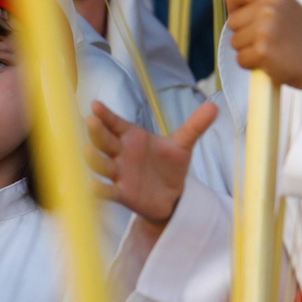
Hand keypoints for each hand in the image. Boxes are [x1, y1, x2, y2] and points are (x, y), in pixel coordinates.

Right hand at [86, 100, 218, 226]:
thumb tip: (215, 106)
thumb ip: (195, 126)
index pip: (115, 123)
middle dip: (97, 132)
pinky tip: (93, 186)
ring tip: (86, 150)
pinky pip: (108, 191)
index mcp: (131, 137)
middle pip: (104, 141)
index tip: (95, 105)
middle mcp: (121, 154)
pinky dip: (100, 190)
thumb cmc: (169, 166)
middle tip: (91, 121)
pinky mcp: (122, 194)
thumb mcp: (182, 145)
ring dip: (93, 158)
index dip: (105, 115)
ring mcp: (119, 174)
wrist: (171, 196)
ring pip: (102, 164)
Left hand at [225, 0, 301, 92]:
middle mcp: (268, 9)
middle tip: (267, 41)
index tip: (242, 18)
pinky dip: (251, 64)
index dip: (234, 8)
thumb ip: (264, 5)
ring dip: (248, 50)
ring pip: (234, 42)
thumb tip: (234, 9)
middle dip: (244, 34)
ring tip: (272, 50)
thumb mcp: (289, 10)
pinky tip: (271, 62)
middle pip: (232, 21)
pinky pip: (240, 59)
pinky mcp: (262, 51)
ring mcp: (264, 29)